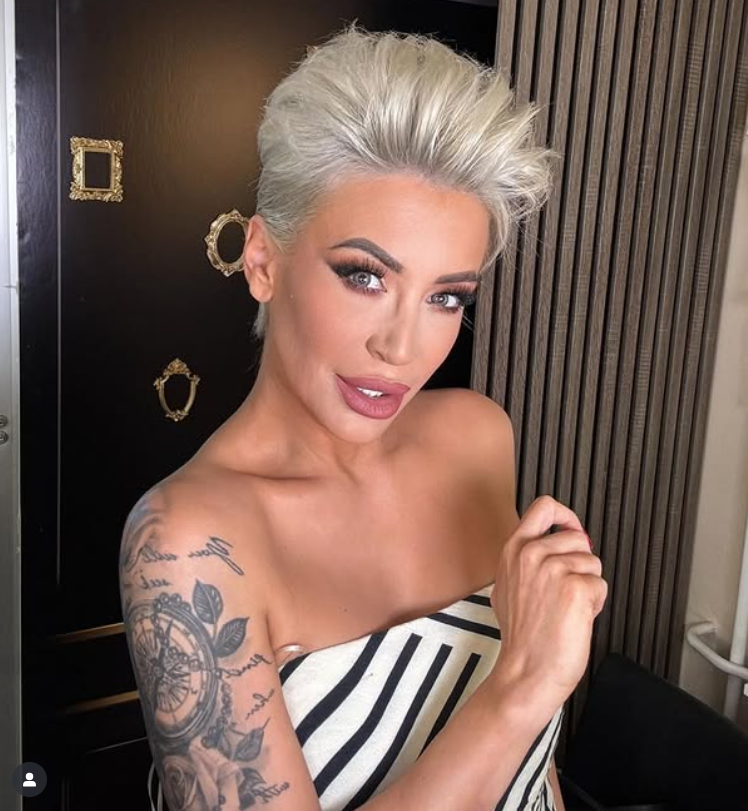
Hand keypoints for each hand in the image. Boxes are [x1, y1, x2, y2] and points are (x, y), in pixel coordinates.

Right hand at [489, 495, 607, 712]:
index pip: (544, 508)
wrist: (526, 672)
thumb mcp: (508, 586)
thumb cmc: (522, 638)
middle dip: (581, 563)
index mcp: (514, 550)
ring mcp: (553, 569)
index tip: (570, 528)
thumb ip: (526, 560)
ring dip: (588, 585)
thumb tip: (555, 542)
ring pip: (592, 562)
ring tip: (567, 608)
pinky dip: (595, 604)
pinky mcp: (575, 588)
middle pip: (578, 537)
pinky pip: (600, 585)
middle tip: (565, 591)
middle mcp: (532, 554)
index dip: (565, 515)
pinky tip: (575, 619)